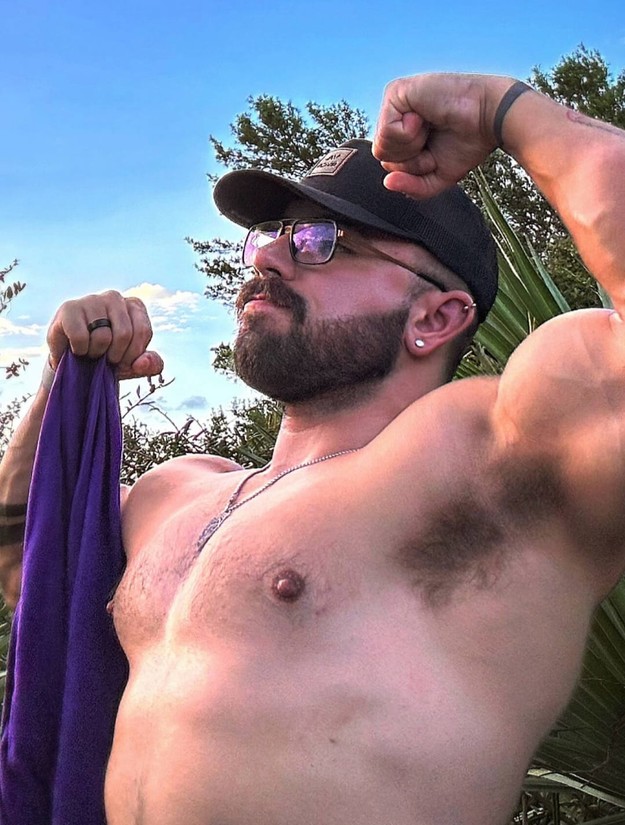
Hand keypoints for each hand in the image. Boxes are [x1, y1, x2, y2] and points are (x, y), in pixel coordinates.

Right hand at [46, 290, 162, 379]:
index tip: (122, 358)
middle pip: (124, 334)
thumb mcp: (134, 365)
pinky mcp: (69, 308)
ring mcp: (91, 299)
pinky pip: (81, 337)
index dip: (132, 354)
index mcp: (135, 306)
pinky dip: (79, 349)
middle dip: (115, 355)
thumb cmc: (108, 358)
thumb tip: (143, 362)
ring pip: (102, 337)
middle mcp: (114, 297)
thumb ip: (150, 365)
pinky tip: (76, 347)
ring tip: (90, 350)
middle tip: (104, 356)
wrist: (75, 364)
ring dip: (96, 353)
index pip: (143, 331)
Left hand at [372, 73, 513, 198]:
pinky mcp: (395, 92)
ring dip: (411, 147)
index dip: (414, 169)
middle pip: (383, 158)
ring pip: (381, 147)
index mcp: (404, 134)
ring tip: (429, 127)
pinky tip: (424, 118)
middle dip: (412, 161)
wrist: (489, 119)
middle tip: (433, 139)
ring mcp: (394, 103)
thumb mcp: (435, 177)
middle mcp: (396, 117)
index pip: (390, 165)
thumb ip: (411, 188)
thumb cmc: (468, 142)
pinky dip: (408, 134)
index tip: (436, 152)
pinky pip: (386, 132)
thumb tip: (387, 183)